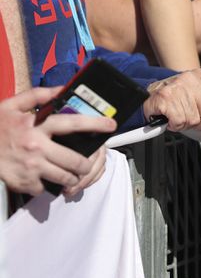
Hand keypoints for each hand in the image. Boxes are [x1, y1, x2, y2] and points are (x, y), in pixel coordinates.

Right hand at [0, 87, 116, 195]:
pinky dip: (46, 185)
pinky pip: (43, 188)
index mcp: (37, 126)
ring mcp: (30, 167)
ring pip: (64, 177)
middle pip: (75, 160)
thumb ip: (39, 95)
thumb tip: (62, 89)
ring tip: (72, 174)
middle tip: (87, 163)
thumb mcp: (12, 105)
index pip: (73, 123)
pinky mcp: (22, 182)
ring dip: (72, 177)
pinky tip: (45, 179)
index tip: (111, 126)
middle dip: (87, 164)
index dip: (95, 124)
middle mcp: (37, 147)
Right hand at [143, 69, 200, 131]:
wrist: (146, 92)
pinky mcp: (165, 98)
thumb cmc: (176, 96)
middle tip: (191, 119)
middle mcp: (192, 80)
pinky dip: (175, 125)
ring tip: (179, 116)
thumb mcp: (200, 94)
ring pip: (194, 120)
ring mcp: (178, 88)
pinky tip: (170, 118)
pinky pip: (179, 122)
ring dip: (185, 124)